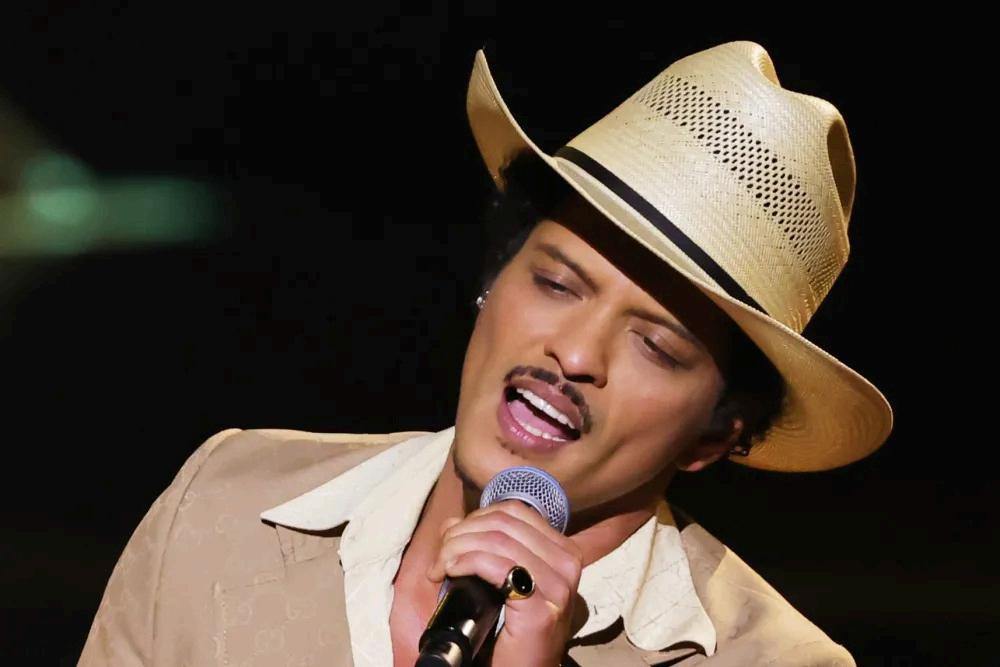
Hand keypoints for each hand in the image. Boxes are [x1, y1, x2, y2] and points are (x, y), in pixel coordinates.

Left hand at [426, 500, 583, 666]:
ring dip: (457, 548)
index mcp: (563, 551)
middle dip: (461, 533)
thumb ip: (483, 547)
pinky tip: (450, 573)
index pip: (515, 512)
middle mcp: (568, 563)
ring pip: (497, 540)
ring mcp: (558, 586)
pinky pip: (495, 566)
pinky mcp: (541, 608)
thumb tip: (452, 522)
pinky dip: (465, 562)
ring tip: (440, 568)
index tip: (450, 540)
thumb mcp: (502, 582)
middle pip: (503, 523)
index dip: (476, 518)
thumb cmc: (513, 634)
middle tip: (440, 558)